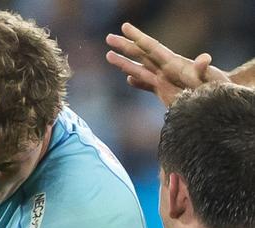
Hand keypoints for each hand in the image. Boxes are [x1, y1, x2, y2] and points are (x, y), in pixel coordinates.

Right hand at [106, 22, 229, 105]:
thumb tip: (204, 58)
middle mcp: (165, 69)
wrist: (217, 101)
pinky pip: (147, 85)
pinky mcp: (165, 92)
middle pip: (141, 55)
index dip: (138, 37)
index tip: (125, 27)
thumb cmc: (215, 89)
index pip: (151, 47)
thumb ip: (203, 69)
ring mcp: (164, 80)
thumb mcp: (209, 78)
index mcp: (172, 64)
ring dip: (124, 63)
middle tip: (108, 37)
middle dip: (125, 46)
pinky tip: (128, 80)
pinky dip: (137, 82)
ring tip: (108, 55)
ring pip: (139, 69)